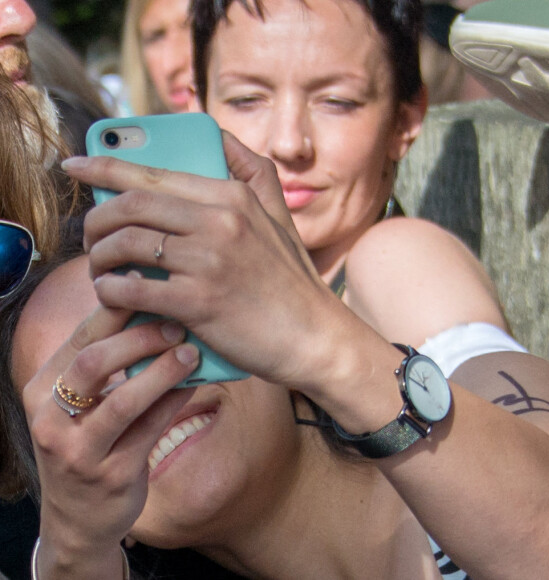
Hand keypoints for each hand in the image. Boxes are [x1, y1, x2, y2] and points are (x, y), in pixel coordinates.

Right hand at [22, 301, 198, 576]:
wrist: (78, 518)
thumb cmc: (86, 443)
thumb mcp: (79, 403)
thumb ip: (106, 364)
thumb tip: (154, 313)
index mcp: (42, 389)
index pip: (79, 338)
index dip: (114, 308)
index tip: (145, 282)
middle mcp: (51, 418)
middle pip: (94, 363)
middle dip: (139, 337)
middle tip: (176, 324)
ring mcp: (78, 451)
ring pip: (123, 400)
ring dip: (162, 371)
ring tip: (191, 352)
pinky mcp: (110, 475)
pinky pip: (149, 430)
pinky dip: (173, 401)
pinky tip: (193, 384)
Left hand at [63, 132, 336, 387]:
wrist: (314, 335)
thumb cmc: (291, 280)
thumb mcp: (280, 215)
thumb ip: (253, 170)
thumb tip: (217, 134)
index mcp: (233, 196)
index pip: (154, 174)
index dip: (106, 166)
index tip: (75, 165)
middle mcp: (219, 221)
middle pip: (131, 205)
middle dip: (96, 218)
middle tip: (89, 235)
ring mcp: (208, 261)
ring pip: (126, 245)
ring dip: (99, 257)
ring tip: (101, 269)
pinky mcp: (199, 303)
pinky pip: (132, 289)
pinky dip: (111, 291)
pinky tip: (113, 295)